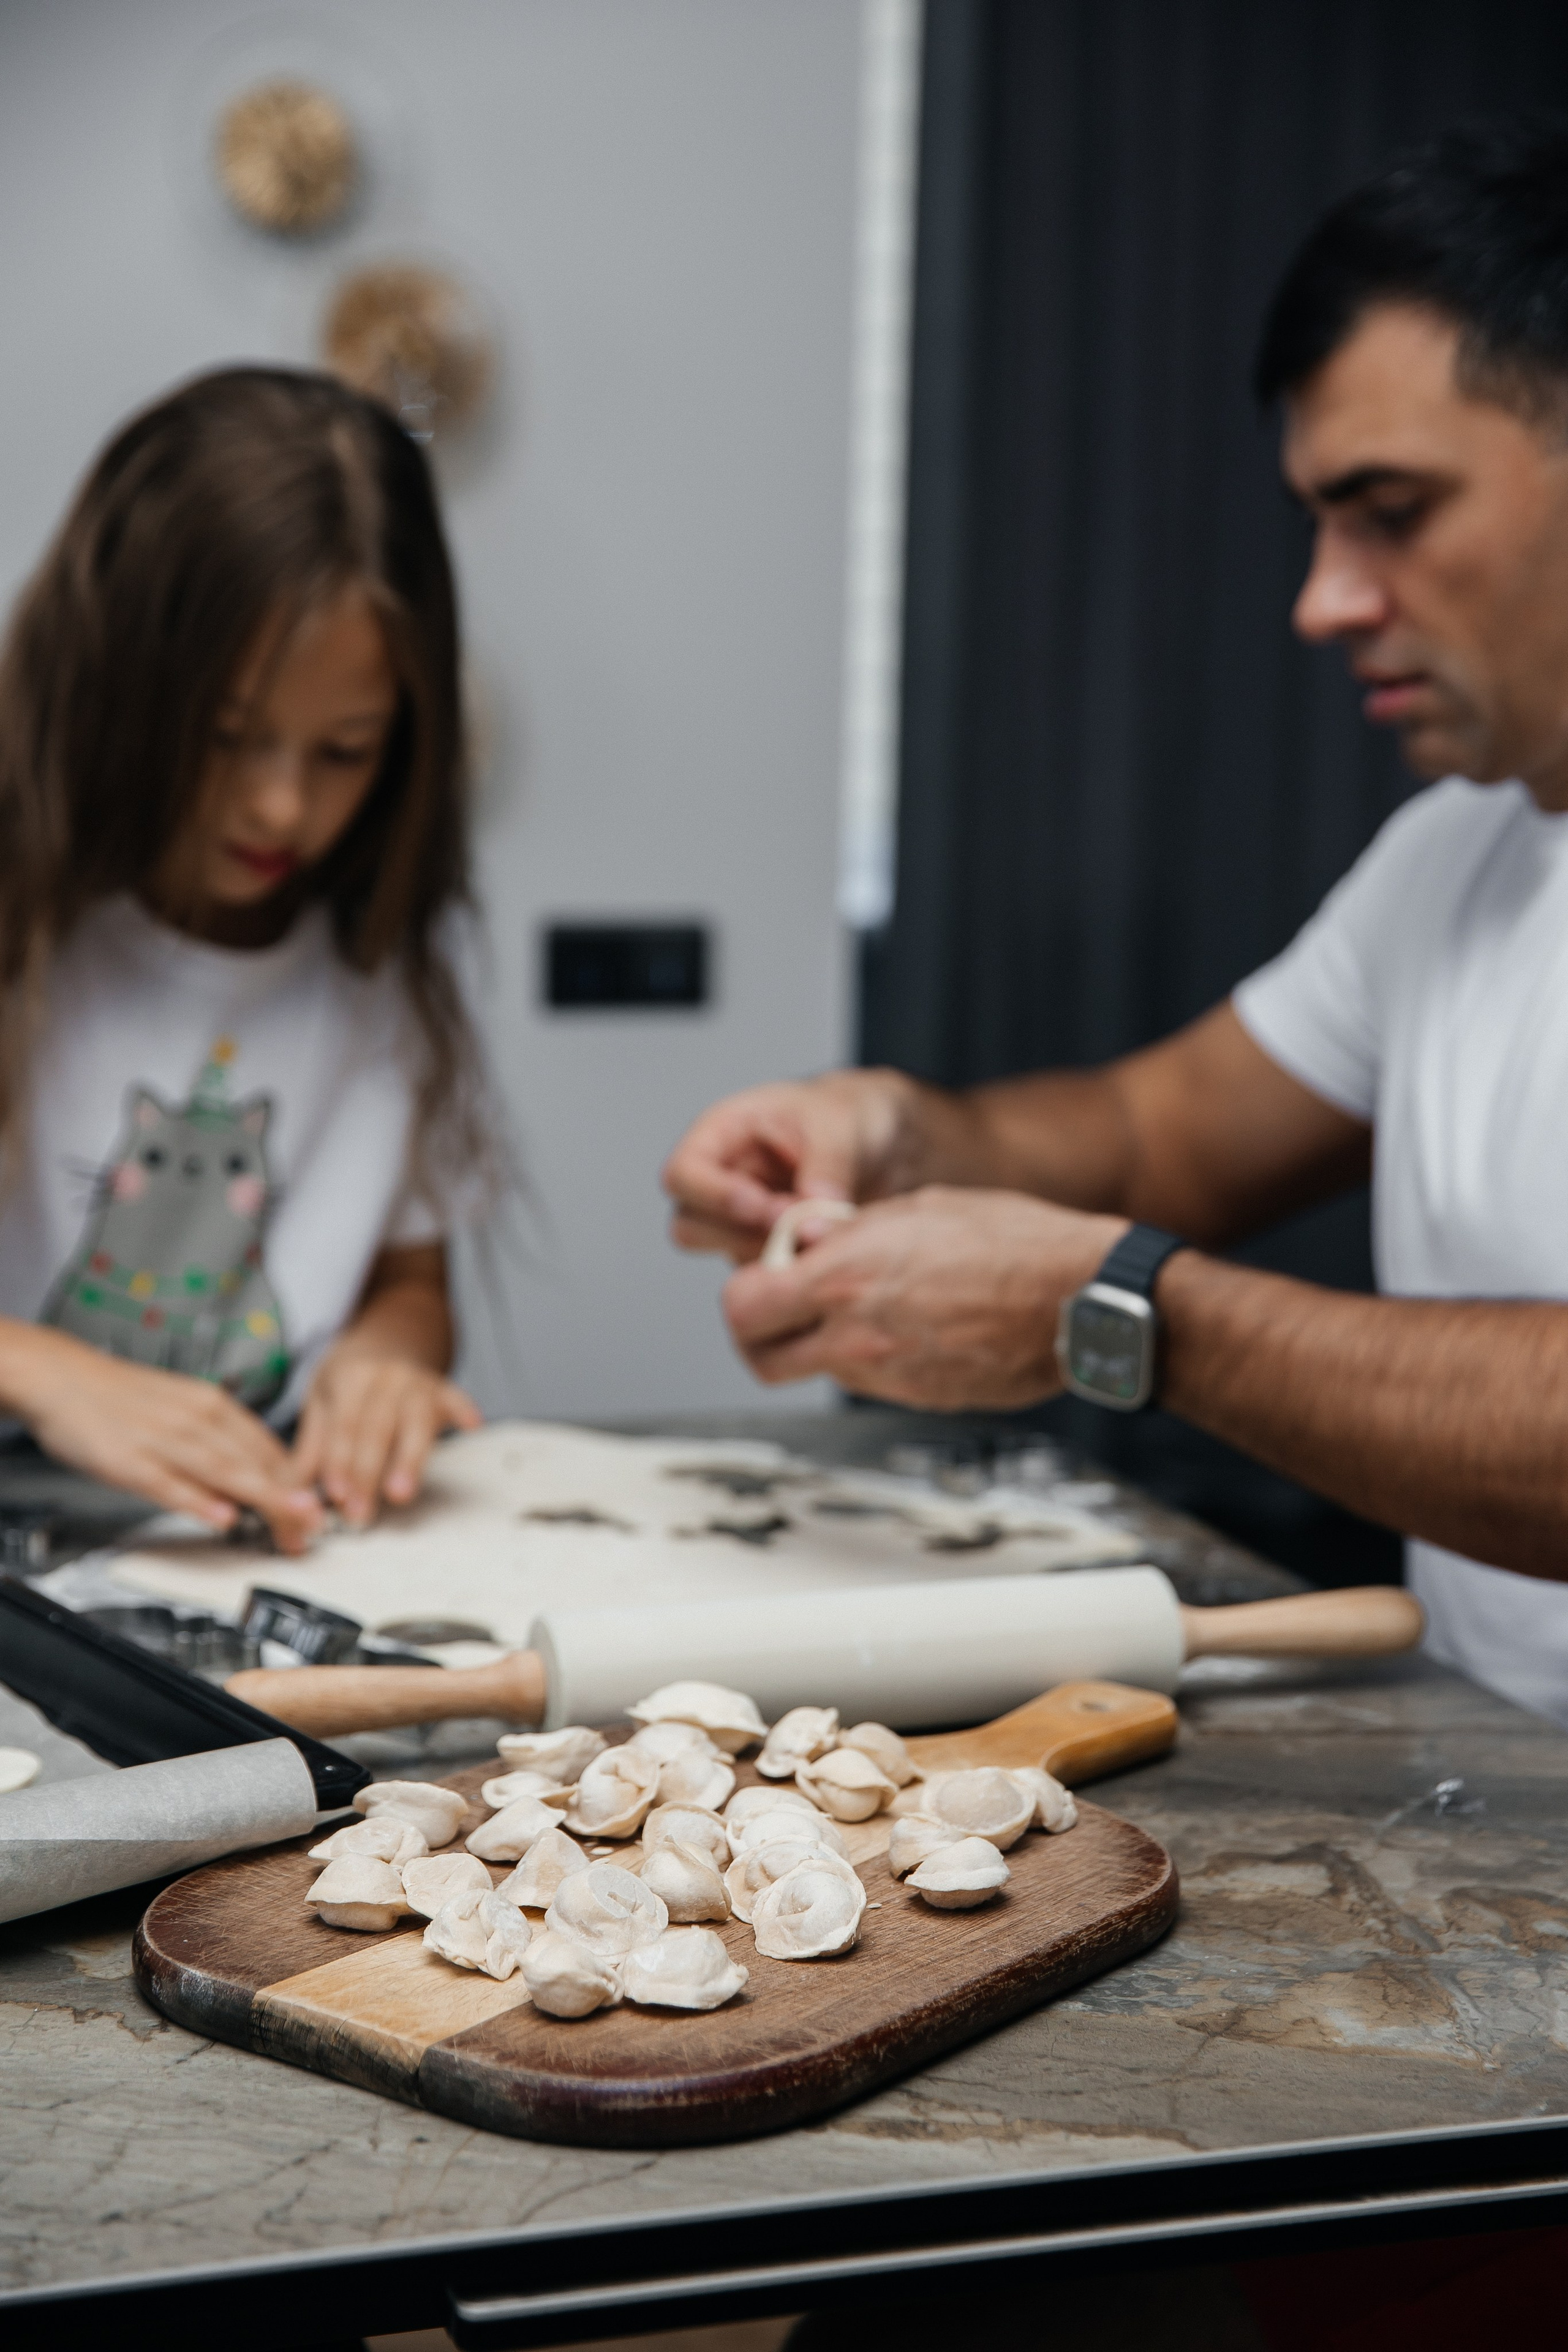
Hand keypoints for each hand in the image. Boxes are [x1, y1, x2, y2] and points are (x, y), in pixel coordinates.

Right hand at [9, 1326, 323, 1552]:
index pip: (268, 1450)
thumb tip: (257, 1475)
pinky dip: (198, 1501)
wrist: (65, 1378)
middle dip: (289, 1501)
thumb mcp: (184, 1410)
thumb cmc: (125, 1399)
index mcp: (214, 1406)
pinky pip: (169, 1483)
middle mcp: (197, 1420)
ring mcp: (165, 1440)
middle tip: (312, 1531)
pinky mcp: (130, 1461)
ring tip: (291, 1525)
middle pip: (254, 1465)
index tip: (314, 1512)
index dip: (295, 1485)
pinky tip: (222, 1518)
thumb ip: (220, 1441)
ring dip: (262, 1501)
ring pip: (223, 1472)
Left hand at [290, 1346, 481, 1527]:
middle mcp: (386, 1376)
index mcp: (351, 1376)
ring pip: (414, 1423)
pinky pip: (456, 1400)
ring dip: (408, 1461)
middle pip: (376, 1431)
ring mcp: (418, 1382)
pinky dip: (464, 1411)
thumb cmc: (351, 1376)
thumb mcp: (321, 1402)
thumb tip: (293, 1492)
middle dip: (366, 1476)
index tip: (335, 1495)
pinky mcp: (444, 1390)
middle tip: (359, 1512)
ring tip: (400, 1493)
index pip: (344, 1427)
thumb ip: (311, 1448)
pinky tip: (472, 1424)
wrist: (388, 1339)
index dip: (338, 1462)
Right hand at [662, 1070, 923, 1261]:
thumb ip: (826, 1168)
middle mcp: (721, 1184)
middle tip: (797, 1227)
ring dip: (768, 1257)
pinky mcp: (768, 1251)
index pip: (682, 1174)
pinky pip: (765, 1278)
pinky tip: (830, 1256)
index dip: (712, 1197)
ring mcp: (742, 1223)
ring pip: (726, 1256)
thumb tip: (810, 1225)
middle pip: (690, 1227)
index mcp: (721, 1136)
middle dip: (741, 1233)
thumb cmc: (846, 1114)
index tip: (762, 1206)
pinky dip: (794, 1273)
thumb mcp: (840, 1125)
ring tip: (821, 1236)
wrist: (881, 1142)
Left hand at [721, 1186, 1128, 1408]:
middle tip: (784, 1306)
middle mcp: (856, 1335)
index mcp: (846, 1277)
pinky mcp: (919, 1398)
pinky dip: (869, 1359)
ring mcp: (887, 1376)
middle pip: (759, 1358)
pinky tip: (906, 1325)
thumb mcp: (915, 1208)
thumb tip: (809, 1243)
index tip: (772, 1269)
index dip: (747, 1288)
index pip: (741, 1306)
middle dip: (761, 1332)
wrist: (1082, 1300)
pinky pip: (869, 1382)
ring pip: (814, 1372)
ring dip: (818, 1344)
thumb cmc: (1013, 1242)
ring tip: (863, 1306)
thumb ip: (849, 1233)